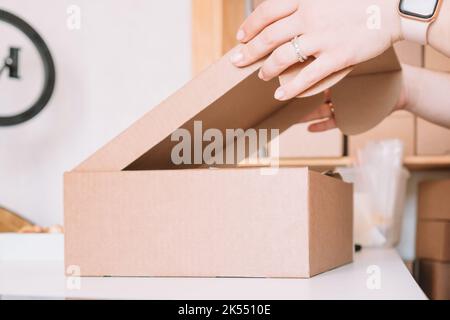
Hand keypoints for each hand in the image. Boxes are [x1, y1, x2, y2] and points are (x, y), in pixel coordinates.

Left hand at [232, 0, 401, 100]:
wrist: (393, 7)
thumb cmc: (359, 0)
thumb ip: (303, 2)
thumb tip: (283, 12)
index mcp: (306, 0)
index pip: (267, 13)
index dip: (250, 26)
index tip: (240, 36)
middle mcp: (310, 18)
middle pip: (269, 37)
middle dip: (249, 52)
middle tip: (238, 61)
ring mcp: (323, 38)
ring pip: (283, 57)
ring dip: (267, 69)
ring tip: (261, 76)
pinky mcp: (338, 57)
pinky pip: (308, 76)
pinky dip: (290, 88)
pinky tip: (280, 95)